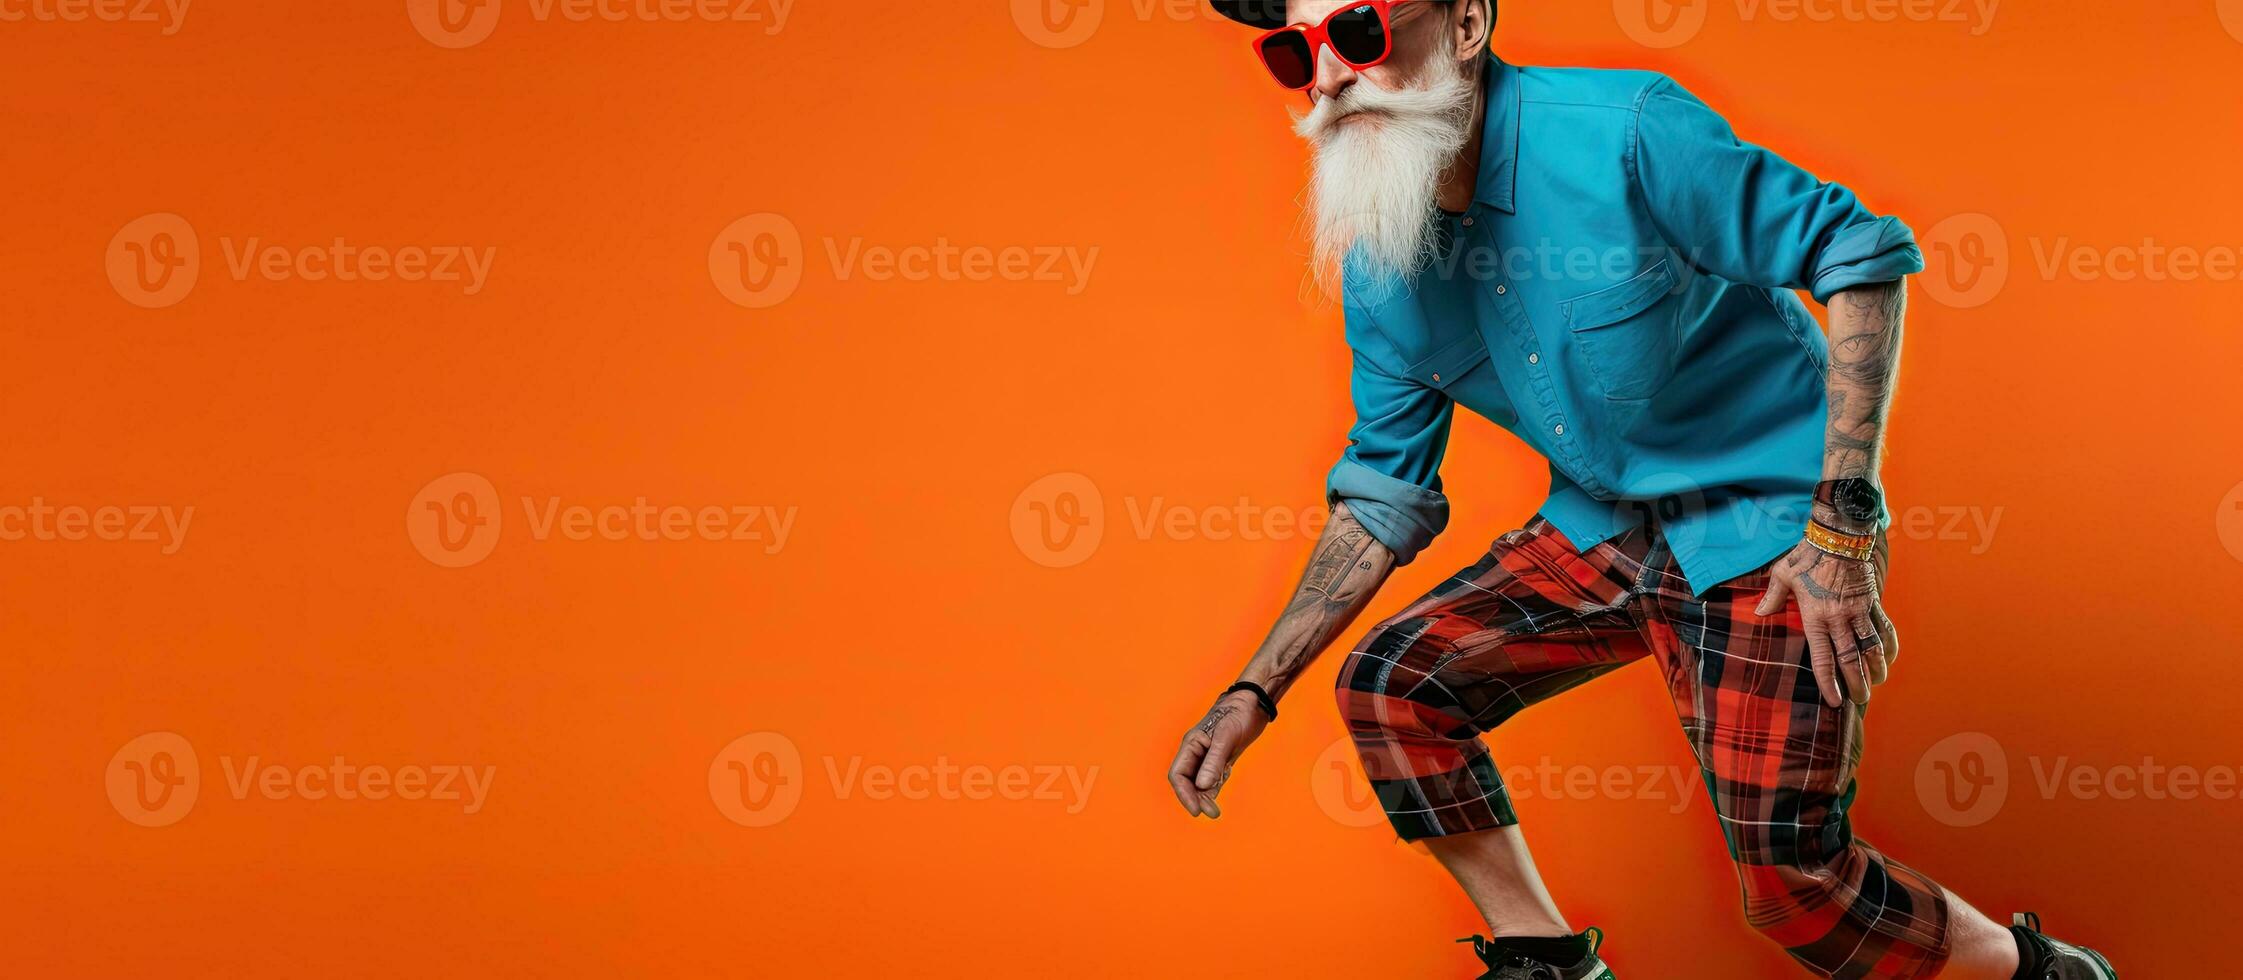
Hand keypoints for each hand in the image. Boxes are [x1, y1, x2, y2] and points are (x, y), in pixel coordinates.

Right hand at [1167, 690, 1269, 818]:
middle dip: (1195, 799)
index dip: (1184, 794)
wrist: (1253, 703)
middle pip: (1187, 782)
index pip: (1178, 774)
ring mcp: (1208, 756)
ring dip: (1204, 798)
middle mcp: (1196, 752)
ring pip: (1199, 783)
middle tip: (1211, 813)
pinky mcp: (1220, 759)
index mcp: (1191, 744)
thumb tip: (1202, 786)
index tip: (1196, 810)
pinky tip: (1216, 801)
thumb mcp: (1226, 737)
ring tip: (1215, 812)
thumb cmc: (1238, 714)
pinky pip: (1211, 779)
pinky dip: (1212, 791)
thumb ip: (1214, 761)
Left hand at [1754, 536, 1897, 707]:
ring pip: (1872, 647)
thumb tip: (1759, 612)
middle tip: (1860, 700)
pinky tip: (1889, 659)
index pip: (1822, 657)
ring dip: (1876, 668)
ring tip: (1876, 684)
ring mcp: (1859, 610)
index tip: (1834, 700)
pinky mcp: (1873, 601)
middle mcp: (1839, 617)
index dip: (1828, 681)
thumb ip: (1773, 596)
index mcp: (1815, 615)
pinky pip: (1884, 628)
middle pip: (1851, 658)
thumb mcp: (1783, 573)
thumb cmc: (1807, 554)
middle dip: (1857, 682)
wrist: (1839, 535)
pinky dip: (1889, 645)